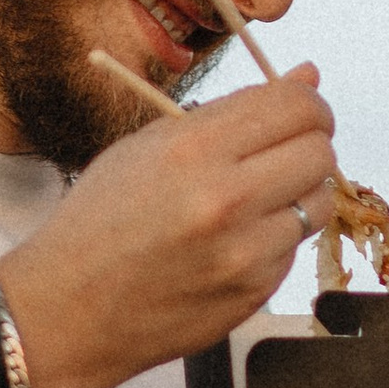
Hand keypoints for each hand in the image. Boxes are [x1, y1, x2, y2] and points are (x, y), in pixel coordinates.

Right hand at [0, 69, 337, 387]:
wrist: (68, 310)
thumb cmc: (100, 220)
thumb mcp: (149, 146)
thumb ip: (232, 112)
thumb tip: (309, 77)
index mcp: (193, 149)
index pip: (296, 107)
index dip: (307, 104)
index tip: (299, 113)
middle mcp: (225, 199)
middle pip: (320, 152)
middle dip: (310, 146)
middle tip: (281, 155)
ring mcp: (244, 253)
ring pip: (319, 203)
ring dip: (298, 195)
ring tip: (254, 201)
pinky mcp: (253, 293)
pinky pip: (293, 249)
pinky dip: (276, 240)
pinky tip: (233, 244)